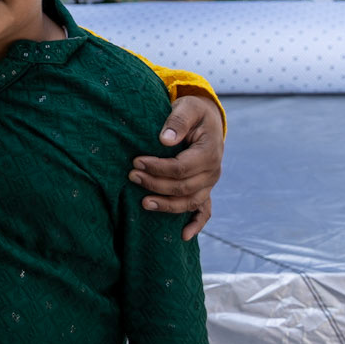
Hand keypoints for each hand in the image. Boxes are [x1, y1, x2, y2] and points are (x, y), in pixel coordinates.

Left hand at [130, 92, 223, 241]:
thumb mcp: (188, 107)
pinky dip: (196, 225)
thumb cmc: (194, 112)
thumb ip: (177, 121)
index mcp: (210, 152)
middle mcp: (213, 171)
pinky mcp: (204, 189)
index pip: (181, 167)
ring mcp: (209, 183)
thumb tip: (164, 140)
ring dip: (166, 205)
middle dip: (155, 184)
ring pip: (189, 202)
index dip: (158, 168)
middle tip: (131, 176)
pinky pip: (204, 211)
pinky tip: (183, 236)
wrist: (206, 119)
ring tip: (143, 203)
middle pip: (183, 187)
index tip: (137, 162)